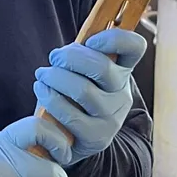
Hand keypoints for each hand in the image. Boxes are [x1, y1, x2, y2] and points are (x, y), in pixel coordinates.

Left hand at [33, 27, 147, 165]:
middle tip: (54, 57)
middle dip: (70, 58)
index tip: (90, 40)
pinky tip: (42, 91)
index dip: (115, 38)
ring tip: (42, 75)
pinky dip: (50, 99)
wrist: (71, 137)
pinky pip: (71, 115)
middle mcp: (122, 95)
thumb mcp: (82, 72)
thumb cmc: (73, 95)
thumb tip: (67, 49)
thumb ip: (81, 55)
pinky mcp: (97, 138)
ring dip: (55, 78)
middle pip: (102, 68)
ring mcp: (112, 118)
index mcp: (123, 71)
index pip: (134, 48)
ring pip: (84, 91)